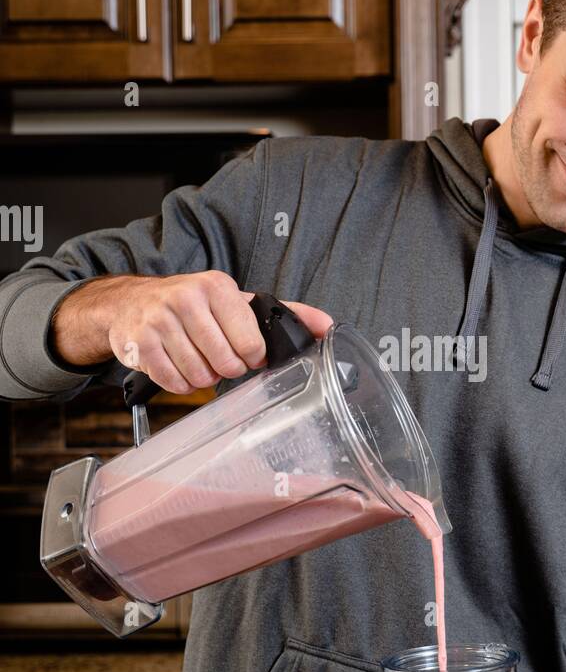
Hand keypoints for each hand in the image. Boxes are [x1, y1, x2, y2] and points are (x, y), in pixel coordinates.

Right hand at [51, 270, 332, 392]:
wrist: (132, 302)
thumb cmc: (194, 306)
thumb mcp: (238, 302)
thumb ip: (287, 313)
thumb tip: (328, 326)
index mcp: (218, 287)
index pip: (252, 344)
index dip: (251, 357)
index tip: (243, 351)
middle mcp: (188, 298)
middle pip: (226, 364)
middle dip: (226, 369)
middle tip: (217, 357)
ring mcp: (161, 320)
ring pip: (199, 376)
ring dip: (202, 378)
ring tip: (196, 360)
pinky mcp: (141, 343)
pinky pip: (173, 382)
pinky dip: (179, 383)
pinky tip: (176, 366)